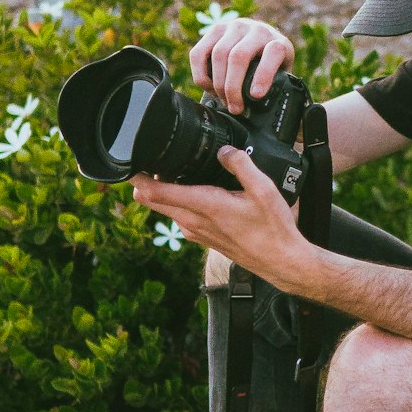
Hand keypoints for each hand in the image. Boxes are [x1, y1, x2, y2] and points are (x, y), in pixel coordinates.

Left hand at [133, 146, 316, 289]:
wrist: (280, 261)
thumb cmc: (273, 229)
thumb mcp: (264, 189)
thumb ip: (241, 164)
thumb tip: (224, 150)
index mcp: (204, 205)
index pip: (155, 191)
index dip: (136, 175)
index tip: (131, 158)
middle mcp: (192, 221)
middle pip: (150, 199)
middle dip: (144, 179)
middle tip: (151, 158)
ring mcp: (194, 232)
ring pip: (164, 208)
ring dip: (162, 190)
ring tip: (174, 169)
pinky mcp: (201, 237)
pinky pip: (178, 216)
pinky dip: (178, 202)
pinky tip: (196, 190)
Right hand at [191, 15, 293, 114]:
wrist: (261, 37)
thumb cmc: (271, 63)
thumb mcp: (281, 74)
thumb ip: (276, 88)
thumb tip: (265, 115)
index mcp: (278, 42)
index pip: (273, 52)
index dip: (264, 74)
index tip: (256, 95)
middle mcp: (257, 30)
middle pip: (238, 57)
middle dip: (232, 88)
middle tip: (235, 108)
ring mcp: (234, 27)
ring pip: (218, 54)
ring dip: (217, 83)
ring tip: (223, 100)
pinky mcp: (215, 30)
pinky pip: (199, 53)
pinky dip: (200, 74)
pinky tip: (208, 87)